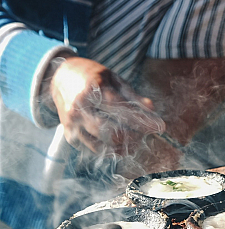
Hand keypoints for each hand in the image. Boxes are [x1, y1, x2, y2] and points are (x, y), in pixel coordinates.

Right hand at [50, 57, 165, 155]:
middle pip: (113, 133)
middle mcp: (80, 108)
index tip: (160, 127)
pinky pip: (96, 150)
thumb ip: (132, 97)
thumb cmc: (93, 78)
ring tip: (135, 139)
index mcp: (92, 90)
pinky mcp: (71, 136)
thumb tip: (151, 110)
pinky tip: (121, 143)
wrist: (60, 78)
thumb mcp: (114, 80)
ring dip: (125, 146)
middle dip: (134, 136)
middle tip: (145, 134)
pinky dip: (112, 149)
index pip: (122, 110)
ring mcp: (73, 124)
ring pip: (105, 145)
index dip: (143, 121)